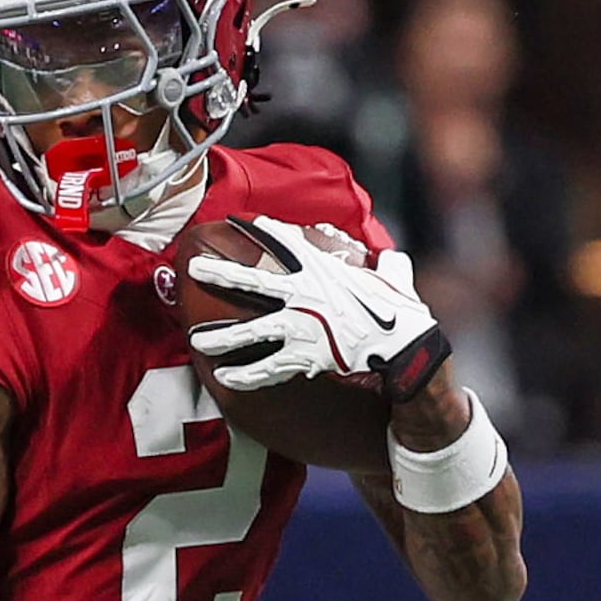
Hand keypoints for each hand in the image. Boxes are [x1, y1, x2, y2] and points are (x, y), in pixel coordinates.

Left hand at [184, 218, 450, 403]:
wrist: (405, 344)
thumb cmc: (402, 311)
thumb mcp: (395, 278)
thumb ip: (388, 267)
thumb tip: (393, 261)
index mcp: (324, 271)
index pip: (287, 244)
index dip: (263, 233)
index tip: (238, 222)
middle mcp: (305, 294)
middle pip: (253, 281)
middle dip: (221, 274)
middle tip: (194, 268)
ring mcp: (300, 325)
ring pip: (249, 331)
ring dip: (220, 337)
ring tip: (197, 341)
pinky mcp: (303, 355)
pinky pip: (266, 368)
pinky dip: (245, 375)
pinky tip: (225, 378)